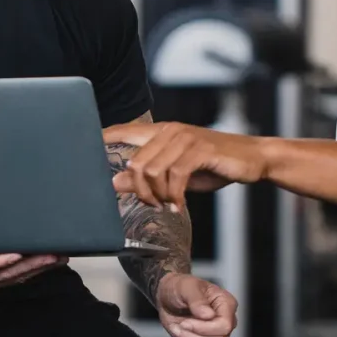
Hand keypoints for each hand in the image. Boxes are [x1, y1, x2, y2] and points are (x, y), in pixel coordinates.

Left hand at [102, 121, 268, 210]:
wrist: (252, 159)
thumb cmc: (213, 165)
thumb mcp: (176, 174)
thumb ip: (146, 177)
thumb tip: (114, 182)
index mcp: (161, 132)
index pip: (124, 130)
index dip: (103, 138)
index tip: (84, 147)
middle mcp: (170, 131)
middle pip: (136, 163)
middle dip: (141, 191)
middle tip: (155, 204)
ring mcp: (185, 138)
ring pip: (152, 171)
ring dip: (159, 196)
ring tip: (170, 204)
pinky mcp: (200, 149)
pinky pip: (175, 176)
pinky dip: (175, 196)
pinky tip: (181, 206)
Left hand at [155, 272, 237, 336]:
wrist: (167, 297)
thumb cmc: (179, 288)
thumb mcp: (186, 287)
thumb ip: (197, 300)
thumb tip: (208, 314)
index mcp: (226, 304)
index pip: (225, 326)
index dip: (204, 328)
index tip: (186, 321)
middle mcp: (225, 321)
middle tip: (181, 325)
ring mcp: (217, 334)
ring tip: (179, 328)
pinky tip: (182, 336)